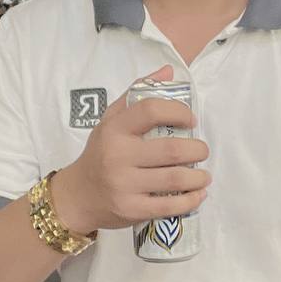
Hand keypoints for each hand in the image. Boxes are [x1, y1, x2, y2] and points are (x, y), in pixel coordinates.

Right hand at [51, 64, 210, 234]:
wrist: (77, 195)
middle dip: (197, 150)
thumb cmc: (100, 153)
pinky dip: (190, 201)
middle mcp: (118, 156)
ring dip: (198, 177)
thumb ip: (138, 93)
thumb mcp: (110, 120)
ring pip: (175, 179)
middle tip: (202, 150)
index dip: (178, 111)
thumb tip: (168, 71)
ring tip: (203, 175)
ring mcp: (124, 185)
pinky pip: (169, 207)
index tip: (191, 120)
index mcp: (115, 129)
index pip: (151, 110)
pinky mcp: (131, 209)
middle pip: (171, 149)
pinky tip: (198, 194)